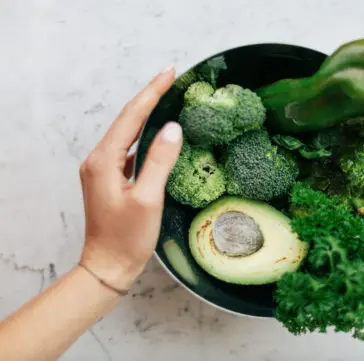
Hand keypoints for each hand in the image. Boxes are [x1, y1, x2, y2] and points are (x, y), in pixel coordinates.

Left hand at [79, 68, 181, 291]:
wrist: (108, 266)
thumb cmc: (127, 238)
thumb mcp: (148, 199)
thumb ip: (159, 161)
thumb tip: (172, 128)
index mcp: (104, 161)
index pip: (131, 117)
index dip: (151, 92)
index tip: (170, 73)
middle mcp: (98, 160)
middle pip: (126, 121)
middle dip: (148, 98)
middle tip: (171, 78)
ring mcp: (101, 170)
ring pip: (126, 134)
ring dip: (145, 115)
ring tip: (166, 98)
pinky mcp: (109, 180)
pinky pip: (127, 150)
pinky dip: (143, 137)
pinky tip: (157, 135)